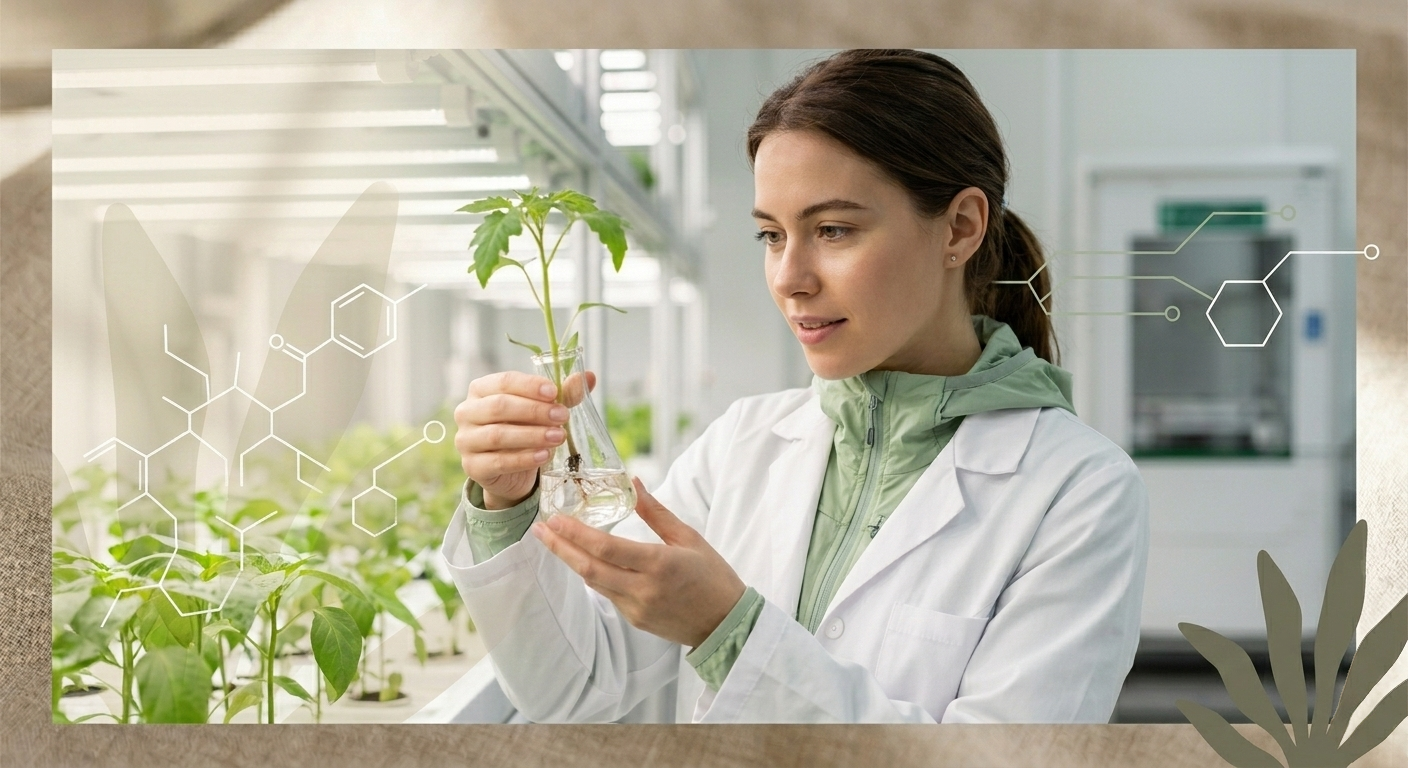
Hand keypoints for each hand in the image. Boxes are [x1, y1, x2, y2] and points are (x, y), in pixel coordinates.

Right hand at [454, 369, 596, 508]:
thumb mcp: (543, 410)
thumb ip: (563, 394)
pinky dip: (523, 459)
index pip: (503, 381)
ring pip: (497, 435)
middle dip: (534, 411)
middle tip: (562, 416)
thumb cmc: (524, 429)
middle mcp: (467, 412)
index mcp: (481, 389)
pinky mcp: (473, 467)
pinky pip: (498, 462)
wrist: (510, 470)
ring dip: (532, 435)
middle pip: (499, 406)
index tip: (554, 392)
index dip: (529, 386)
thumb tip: (589, 376)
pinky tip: (543, 456)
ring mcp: (466, 440)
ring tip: (559, 437)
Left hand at [530, 477, 746, 648]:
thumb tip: (633, 482)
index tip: (554, 518)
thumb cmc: (713, 576)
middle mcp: (643, 589)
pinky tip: (584, 559)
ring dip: (572, 560)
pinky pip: (607, 593)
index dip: (575, 533)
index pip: (606, 547)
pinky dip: (594, 574)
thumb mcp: (689, 538)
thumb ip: (656, 512)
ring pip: (594, 582)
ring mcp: (636, 608)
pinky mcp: (634, 620)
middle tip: (539, 529)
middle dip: (559, 547)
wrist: (726, 624)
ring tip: (554, 539)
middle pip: (589, 568)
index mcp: (659, 564)